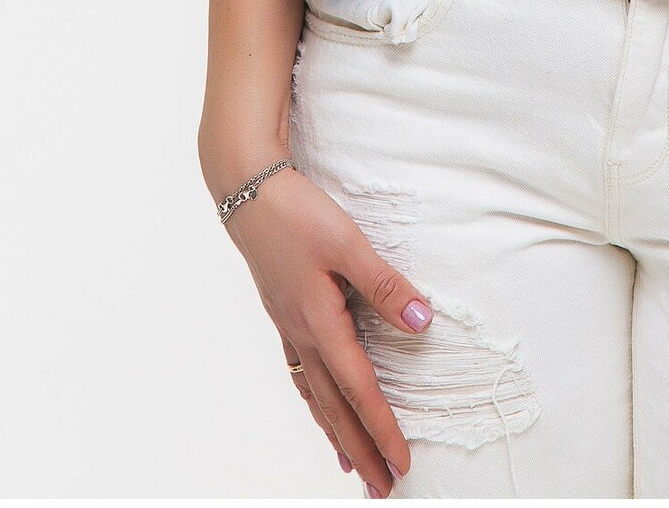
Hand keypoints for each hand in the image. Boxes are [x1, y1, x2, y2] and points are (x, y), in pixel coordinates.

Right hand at [220, 161, 433, 497]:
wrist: (247, 191)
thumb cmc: (296, 214)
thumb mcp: (348, 243)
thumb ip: (385, 285)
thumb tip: (421, 322)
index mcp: (321, 323)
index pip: (359, 389)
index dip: (382, 428)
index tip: (401, 461)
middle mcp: (303, 335)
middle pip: (335, 407)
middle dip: (360, 450)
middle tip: (382, 487)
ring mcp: (289, 328)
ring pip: (316, 396)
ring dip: (336, 433)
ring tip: (351, 466)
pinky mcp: (284, 314)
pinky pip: (302, 374)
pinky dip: (315, 401)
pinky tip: (320, 407)